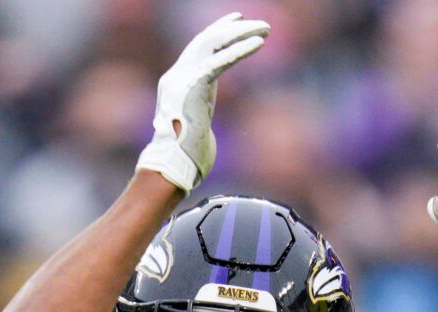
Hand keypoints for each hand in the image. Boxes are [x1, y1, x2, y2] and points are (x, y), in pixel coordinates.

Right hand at [135, 12, 268, 192]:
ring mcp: (182, 78)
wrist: (172, 165)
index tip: (237, 20)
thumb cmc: (185, 155)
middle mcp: (176, 75)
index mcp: (176, 82)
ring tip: (266, 29)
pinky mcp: (193, 85)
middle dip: (234, 28)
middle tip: (261, 23)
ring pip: (213, 43)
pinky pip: (219, 61)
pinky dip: (239, 50)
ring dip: (241, 33)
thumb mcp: (194, 124)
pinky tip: (258, 43)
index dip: (218, 31)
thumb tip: (203, 120)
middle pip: (206, 39)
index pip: (197, 47)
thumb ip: (199, 109)